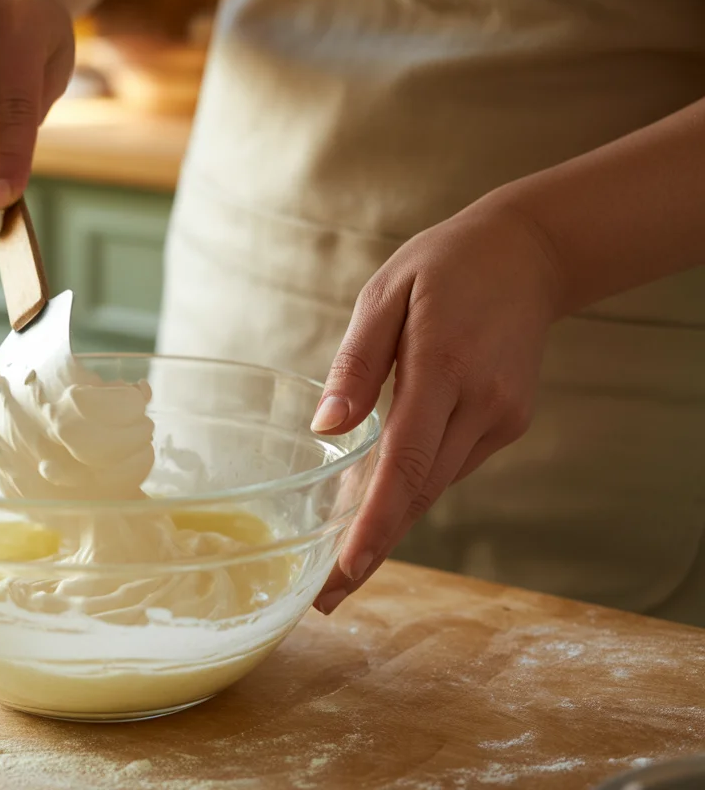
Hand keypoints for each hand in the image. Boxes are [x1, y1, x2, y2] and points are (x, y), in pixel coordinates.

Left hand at [311, 198, 564, 614]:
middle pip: (419, 492)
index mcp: (444, 368)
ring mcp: (501, 418)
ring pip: (435, 485)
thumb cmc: (443, 268)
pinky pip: (449, 465)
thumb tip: (324, 429)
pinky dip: (413, 486)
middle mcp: (482, 404)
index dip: (375, 524)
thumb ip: (356, 364)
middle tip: (326, 598)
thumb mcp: (386, 296)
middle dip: (372, 547)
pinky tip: (379, 500)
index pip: (405, 464)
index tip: (346, 572)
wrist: (529, 255)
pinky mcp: (506, 422)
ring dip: (389, 522)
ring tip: (339, 563)